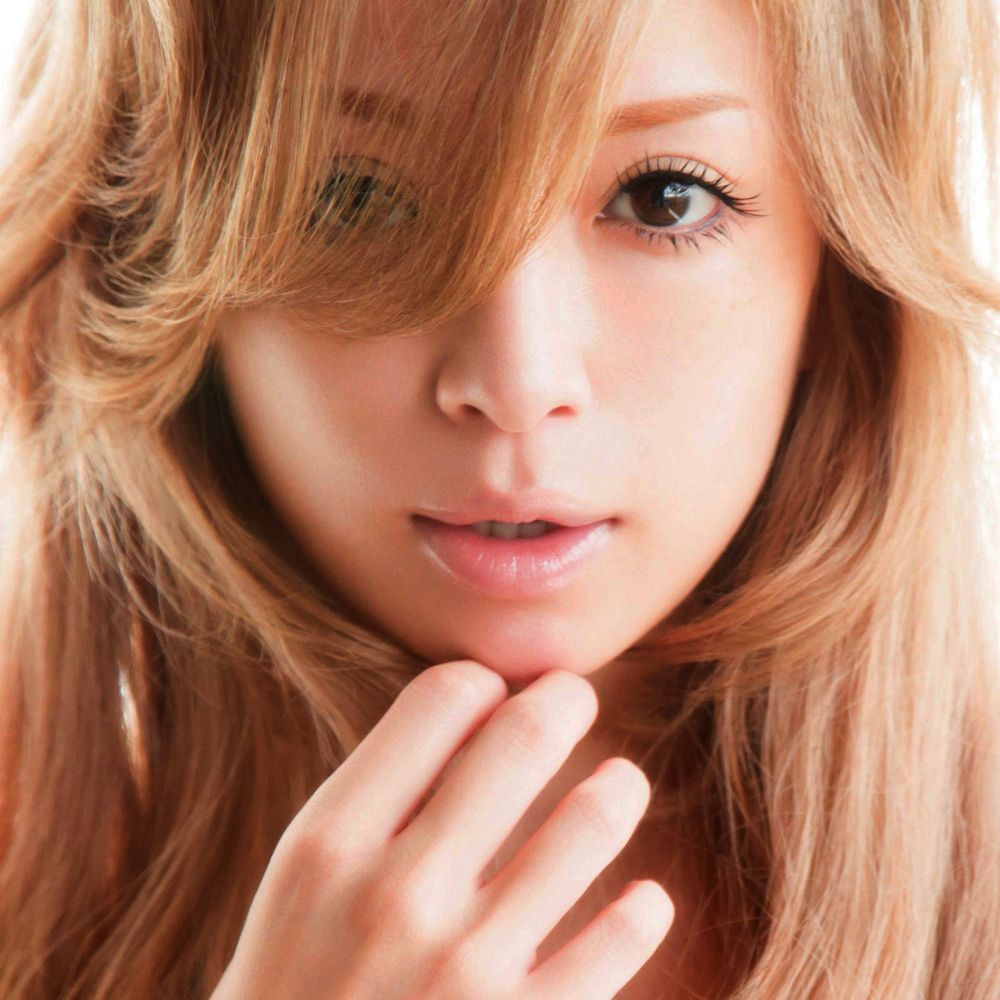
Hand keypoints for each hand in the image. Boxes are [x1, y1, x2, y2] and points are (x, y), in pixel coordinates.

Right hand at [210, 661, 673, 999]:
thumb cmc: (298, 987)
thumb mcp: (304, 885)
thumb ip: (378, 798)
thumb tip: (479, 710)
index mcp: (331, 843)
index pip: (441, 698)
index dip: (480, 685)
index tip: (494, 700)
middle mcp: (398, 895)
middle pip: (524, 736)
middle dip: (565, 700)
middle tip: (574, 698)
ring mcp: (466, 970)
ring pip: (591, 821)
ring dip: (618, 788)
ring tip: (619, 784)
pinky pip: (621, 940)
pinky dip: (643, 908)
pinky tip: (640, 901)